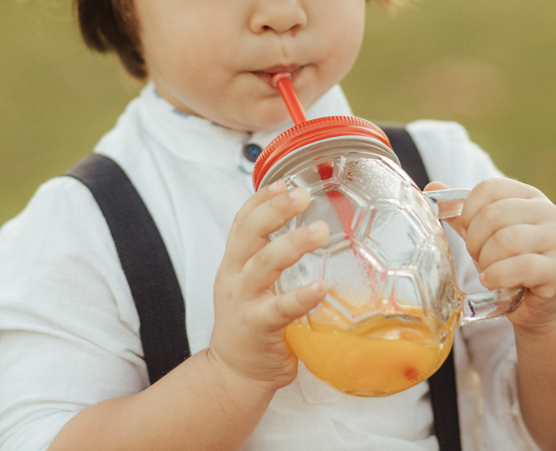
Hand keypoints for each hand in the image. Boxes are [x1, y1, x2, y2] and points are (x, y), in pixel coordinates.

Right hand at [207, 182, 328, 390]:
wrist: (234, 372)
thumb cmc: (254, 325)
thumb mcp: (253, 286)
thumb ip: (272, 262)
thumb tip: (312, 230)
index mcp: (235, 263)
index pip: (242, 222)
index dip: (261, 199)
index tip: (284, 181)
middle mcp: (235, 277)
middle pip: (249, 234)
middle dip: (274, 210)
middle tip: (302, 194)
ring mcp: (244, 301)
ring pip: (263, 264)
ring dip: (291, 244)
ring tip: (319, 231)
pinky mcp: (257, 327)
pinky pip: (279, 309)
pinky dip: (300, 296)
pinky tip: (320, 287)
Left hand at [426, 178, 555, 332]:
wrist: (540, 303)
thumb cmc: (509, 261)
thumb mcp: (484, 234)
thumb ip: (461, 211)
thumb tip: (431, 187)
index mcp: (528, 196)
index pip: (488, 188)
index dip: (468, 213)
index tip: (469, 233)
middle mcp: (547, 211)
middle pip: (494, 215)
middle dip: (475, 241)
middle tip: (478, 257)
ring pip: (506, 241)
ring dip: (486, 261)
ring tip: (488, 271)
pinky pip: (521, 267)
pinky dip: (497, 276)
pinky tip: (491, 282)